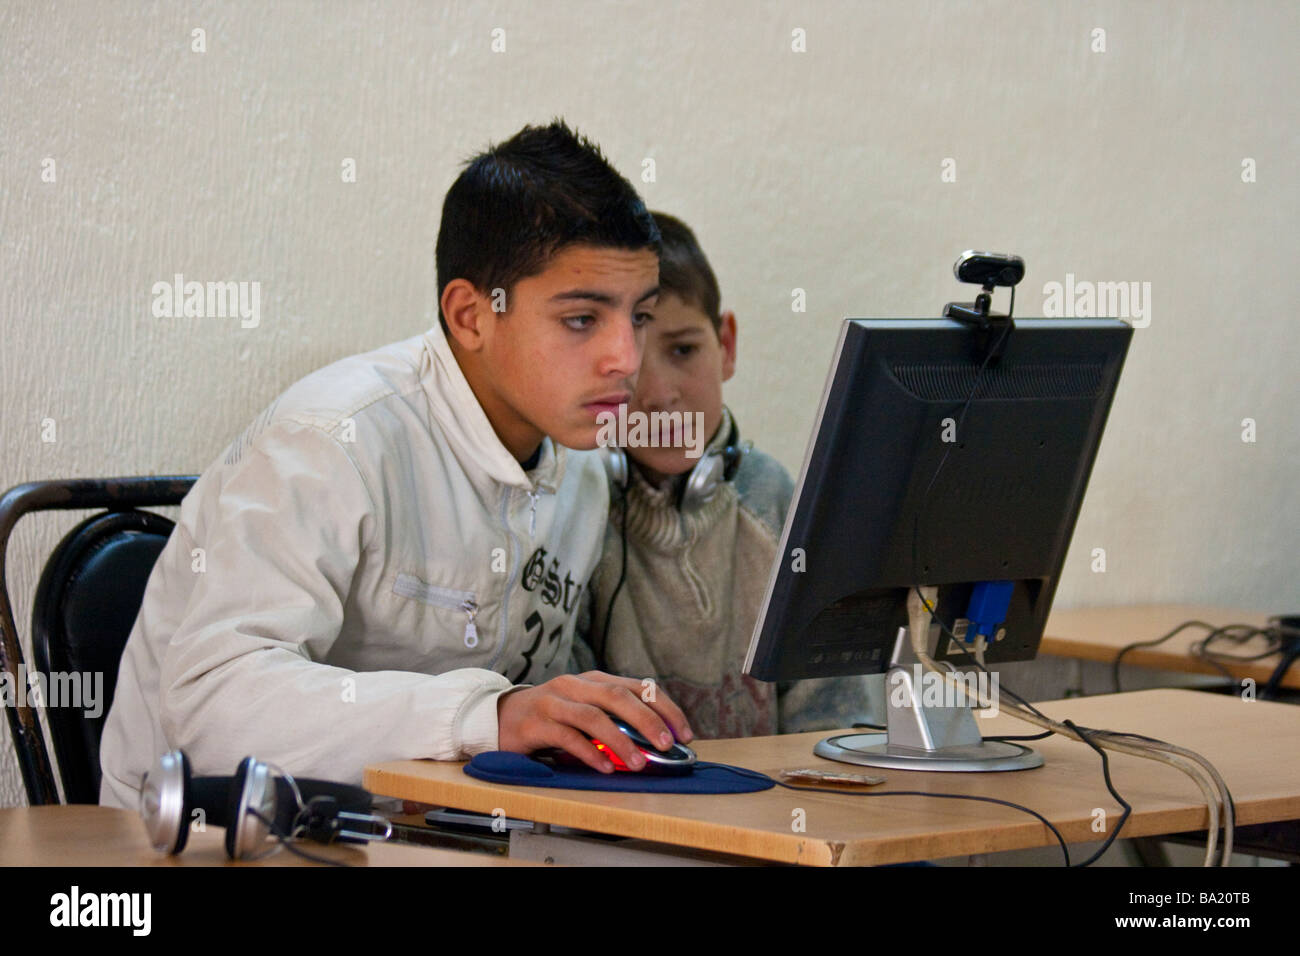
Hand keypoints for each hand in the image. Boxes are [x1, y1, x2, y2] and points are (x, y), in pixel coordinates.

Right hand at [497, 671, 693, 772]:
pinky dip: (589, 753)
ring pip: (593, 716)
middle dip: (647, 720)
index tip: (685, 732)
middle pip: (618, 696)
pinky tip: (605, 768)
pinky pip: (567, 737)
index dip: (665, 708)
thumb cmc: (551, 718)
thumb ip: (614, 721)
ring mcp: (553, 701)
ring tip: (638, 763)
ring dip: (620, 741)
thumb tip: (655, 747)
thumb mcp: (585, 712)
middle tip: (667, 745)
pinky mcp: (535, 723)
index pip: (638, 686)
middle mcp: (575, 684)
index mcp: (594, 679)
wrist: (500, 718)